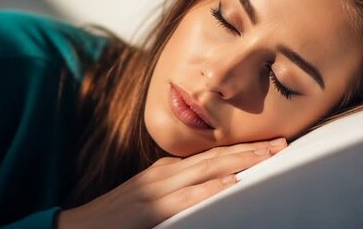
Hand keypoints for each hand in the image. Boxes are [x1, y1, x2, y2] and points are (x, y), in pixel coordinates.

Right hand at [56, 138, 287, 228]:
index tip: (268, 143)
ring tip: (269, 156)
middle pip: (215, 156)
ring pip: (207, 170)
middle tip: (282, 143)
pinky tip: (232, 182)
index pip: (211, 154)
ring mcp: (158, 189)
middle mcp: (165, 173)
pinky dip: (211, 188)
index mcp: (167, 169)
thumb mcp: (151, 194)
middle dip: (250, 149)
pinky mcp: (152, 208)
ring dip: (240, 160)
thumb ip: (178, 187)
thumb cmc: (119, 215)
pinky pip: (188, 197)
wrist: (80, 227)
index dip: (241, 147)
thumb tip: (212, 183)